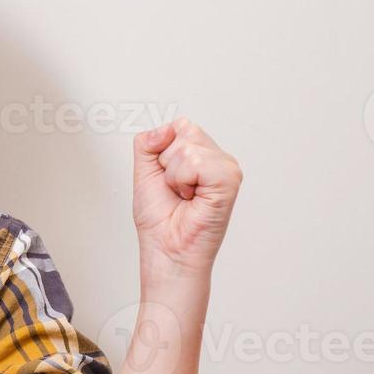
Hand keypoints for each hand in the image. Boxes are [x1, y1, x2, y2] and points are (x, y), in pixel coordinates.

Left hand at [132, 116, 242, 278]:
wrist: (166, 248)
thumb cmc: (160, 218)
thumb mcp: (144, 171)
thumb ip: (148, 143)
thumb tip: (166, 127)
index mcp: (201, 154)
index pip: (179, 126)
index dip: (162, 150)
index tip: (165, 177)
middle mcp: (217, 158)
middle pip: (184, 129)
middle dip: (167, 161)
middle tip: (176, 188)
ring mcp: (226, 168)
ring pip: (187, 146)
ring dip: (173, 175)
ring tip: (183, 195)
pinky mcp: (229, 179)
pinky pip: (195, 161)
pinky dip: (182, 181)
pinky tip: (191, 197)